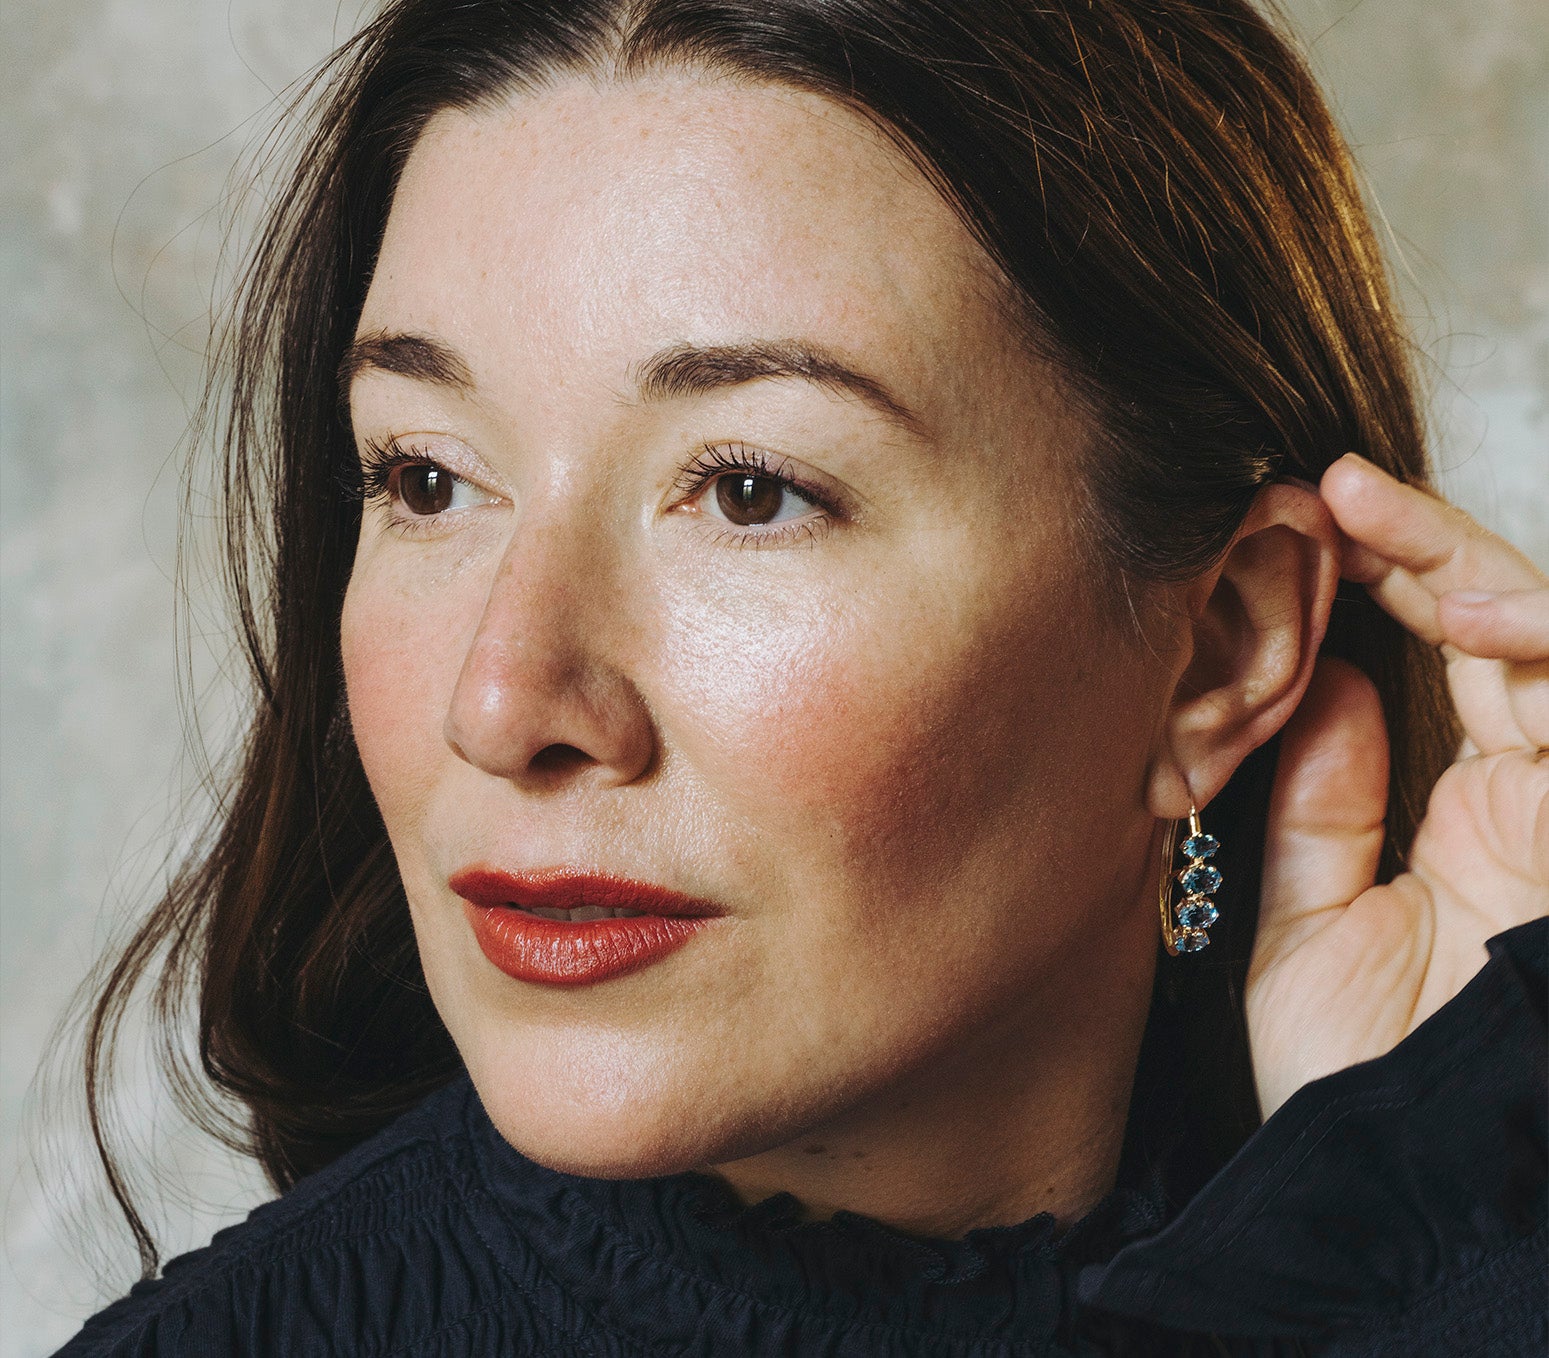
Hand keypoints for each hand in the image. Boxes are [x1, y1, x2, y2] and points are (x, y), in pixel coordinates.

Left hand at [1246, 452, 1548, 1118]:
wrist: (1400, 1192)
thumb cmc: (1352, 1080)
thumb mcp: (1309, 927)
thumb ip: (1323, 805)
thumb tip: (1322, 677)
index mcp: (1472, 817)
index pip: (1446, 660)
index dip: (1387, 578)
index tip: (1302, 519)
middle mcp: (1539, 801)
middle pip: (1506, 626)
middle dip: (1425, 542)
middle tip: (1333, 484)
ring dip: (1481, 570)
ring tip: (1378, 520)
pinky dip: (1542, 640)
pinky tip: (1469, 611)